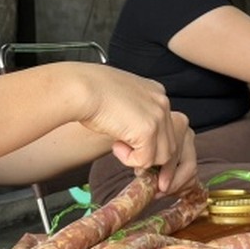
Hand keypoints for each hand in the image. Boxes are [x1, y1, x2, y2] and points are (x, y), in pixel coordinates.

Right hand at [75, 66, 193, 190]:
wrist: (81, 88)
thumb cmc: (89, 92)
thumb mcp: (120, 100)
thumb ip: (134, 115)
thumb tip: (135, 136)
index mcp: (155, 93)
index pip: (166, 127)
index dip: (151, 143)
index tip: (133, 148)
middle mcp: (162, 102)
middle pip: (169, 143)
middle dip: (150, 155)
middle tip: (128, 155)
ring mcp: (158, 116)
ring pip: (163, 155)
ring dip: (140, 158)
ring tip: (118, 146)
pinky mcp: (148, 130)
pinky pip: (146, 160)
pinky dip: (130, 160)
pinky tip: (116, 146)